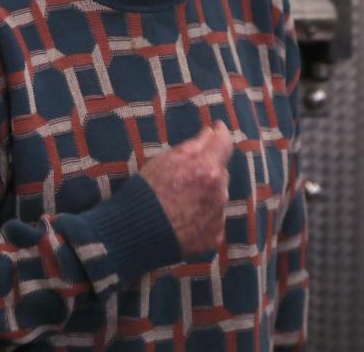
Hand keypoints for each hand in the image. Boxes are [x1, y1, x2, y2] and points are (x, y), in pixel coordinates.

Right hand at [139, 121, 232, 256]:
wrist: (139, 230)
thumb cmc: (148, 190)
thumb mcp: (165, 159)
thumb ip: (193, 144)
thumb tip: (210, 132)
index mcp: (208, 169)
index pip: (224, 143)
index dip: (221, 133)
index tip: (217, 127)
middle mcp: (219, 192)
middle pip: (220, 173)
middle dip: (208, 169)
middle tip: (186, 173)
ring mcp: (218, 216)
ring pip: (217, 197)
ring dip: (206, 194)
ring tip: (180, 198)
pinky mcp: (215, 236)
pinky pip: (213, 220)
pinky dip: (202, 216)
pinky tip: (183, 217)